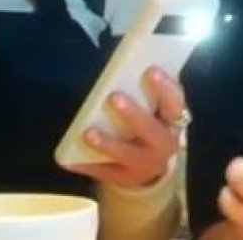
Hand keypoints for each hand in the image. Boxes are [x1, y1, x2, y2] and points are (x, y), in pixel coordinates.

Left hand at [61, 66, 185, 188]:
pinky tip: (67, 160)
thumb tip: (123, 64)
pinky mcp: (125, 178)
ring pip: (127, 154)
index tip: (151, 70)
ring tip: (88, 133)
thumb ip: (145, 91)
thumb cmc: (149, 123)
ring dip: (108, 144)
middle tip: (114, 96)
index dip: (165, 87)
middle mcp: (164, 145)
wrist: (151, 164)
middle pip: (152, 130)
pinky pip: (104, 172)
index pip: (175, 102)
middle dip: (134, 114)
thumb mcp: (155, 109)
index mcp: (173, 120)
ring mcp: (145, 165)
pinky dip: (85, 165)